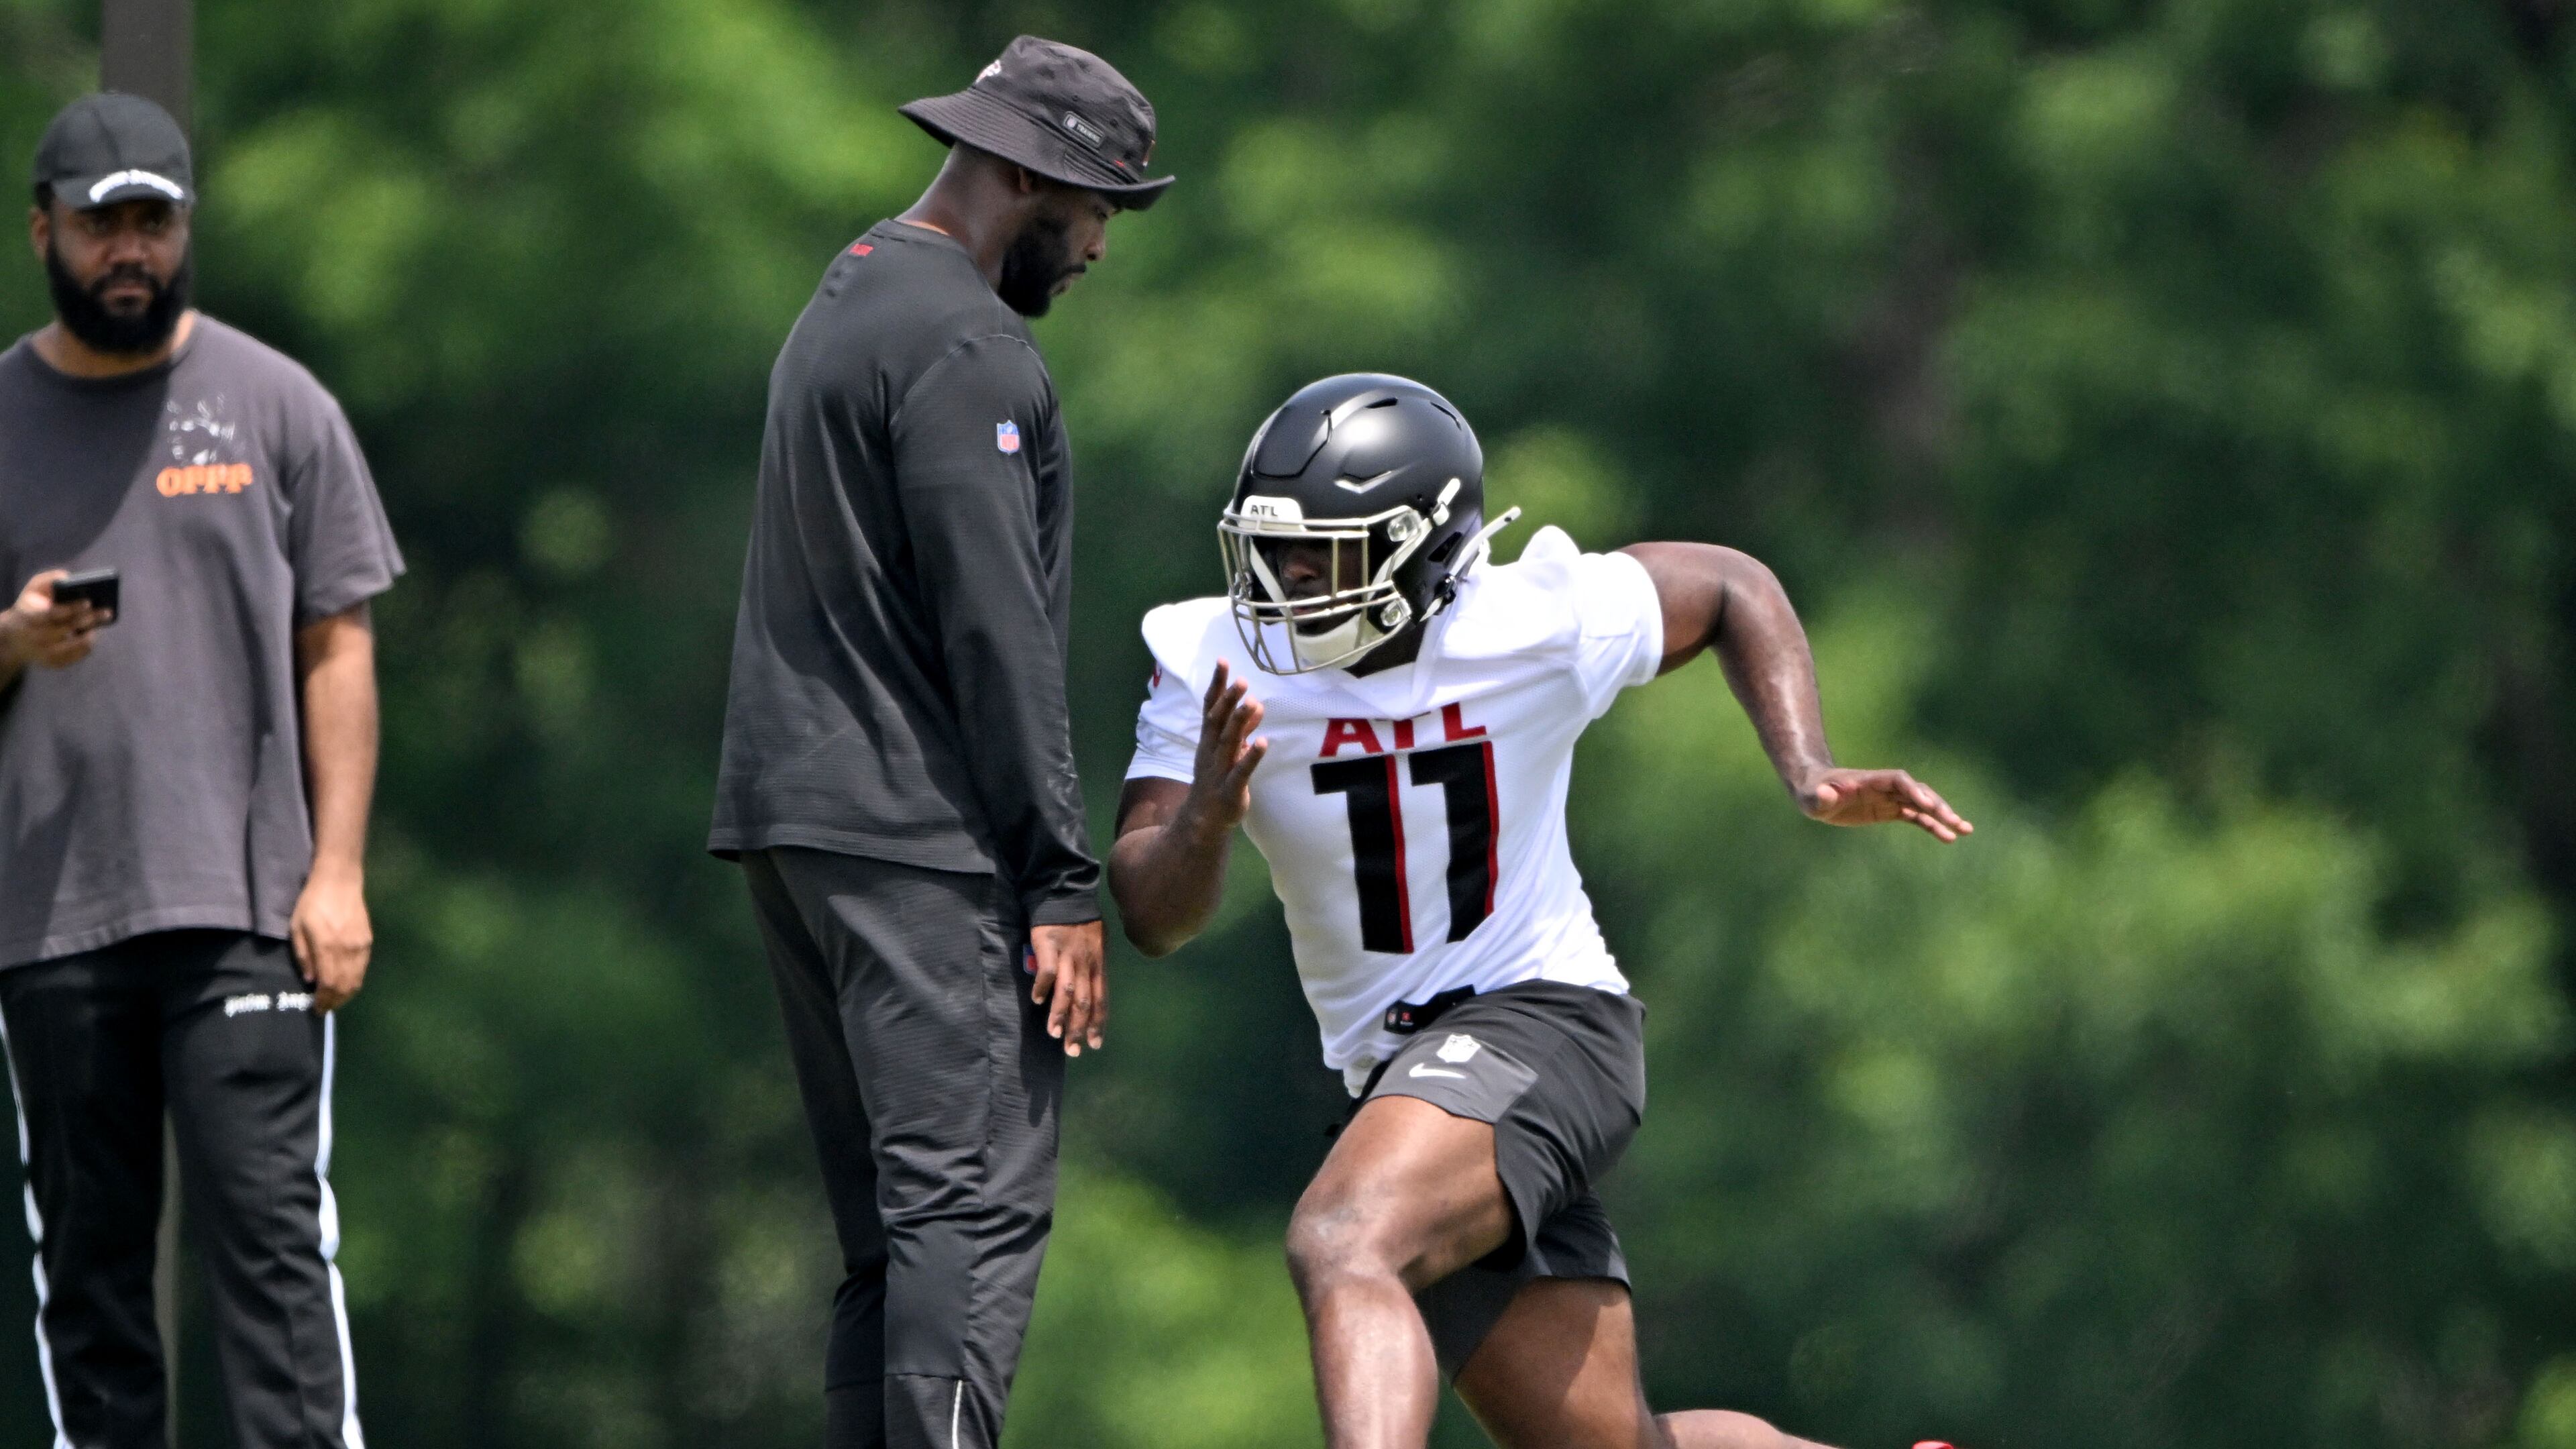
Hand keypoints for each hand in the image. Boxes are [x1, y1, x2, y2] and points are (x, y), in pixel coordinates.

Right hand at [0, 570, 108, 670]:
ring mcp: (44, 653)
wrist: (15, 638)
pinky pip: (76, 656)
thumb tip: (68, 578)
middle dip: (89, 619)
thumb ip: (48, 580)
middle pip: (67, 628)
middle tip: (107, 612)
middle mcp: (34, 637)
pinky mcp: (53, 663)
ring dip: (90, 633)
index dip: (71, 608)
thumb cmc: (30, 608)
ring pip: (75, 645)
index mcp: (28, 616)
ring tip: (100, 623)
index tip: (89, 601)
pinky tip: (91, 634)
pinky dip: (87, 645)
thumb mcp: (32, 590)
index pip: (51, 613)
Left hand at [290, 865, 372, 1011]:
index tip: (316, 1009)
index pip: (328, 984)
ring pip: (357, 980)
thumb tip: (310, 979)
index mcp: (327, 947)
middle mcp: (347, 951)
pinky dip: (355, 981)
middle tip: (325, 1008)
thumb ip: (303, 955)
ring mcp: (360, 947)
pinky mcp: (367, 942)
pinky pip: (363, 969)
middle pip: (345, 986)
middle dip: (335, 1001)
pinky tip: (346, 983)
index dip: (323, 1000)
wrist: (340, 882)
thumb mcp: (297, 927)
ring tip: (335, 999)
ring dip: (346, 994)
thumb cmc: (312, 902)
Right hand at [1031, 919, 1105, 1055]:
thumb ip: (1093, 969)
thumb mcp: (1096, 946)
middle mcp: (1086, 963)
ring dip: (1061, 1014)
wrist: (1065, 894)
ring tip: (1055, 1034)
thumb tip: (1089, 994)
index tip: (1094, 1044)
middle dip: (1079, 1028)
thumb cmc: (1080, 922)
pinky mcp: (1049, 946)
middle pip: (1085, 1001)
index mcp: (1098, 964)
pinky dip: (1043, 987)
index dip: (1098, 1023)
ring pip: (1067, 991)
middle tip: (1072, 1050)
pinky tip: (1036, 1001)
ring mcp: (1068, 955)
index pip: (1101, 999)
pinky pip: (1048, 971)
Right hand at [1186, 660, 1267, 832]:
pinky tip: (1264, 743)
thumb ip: (1242, 729)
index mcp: (1208, 739)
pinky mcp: (1230, 789)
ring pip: (1228, 743)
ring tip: (1252, 703)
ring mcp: (1219, 770)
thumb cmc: (1218, 779)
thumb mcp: (1228, 750)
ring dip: (1239, 723)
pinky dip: (1251, 757)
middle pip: (1218, 722)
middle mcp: (1211, 750)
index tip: (1222, 661)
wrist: (1203, 818)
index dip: (1217, 685)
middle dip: (1228, 700)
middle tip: (1241, 681)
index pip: (1211, 707)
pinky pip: (1241, 771)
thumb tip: (1255, 706)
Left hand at [1799, 768, 1973, 841]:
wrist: (1815, 791)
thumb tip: (1827, 795)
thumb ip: (1818, 797)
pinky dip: (1932, 826)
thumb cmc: (1811, 793)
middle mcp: (1885, 787)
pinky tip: (1949, 838)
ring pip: (1923, 805)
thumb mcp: (1810, 798)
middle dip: (1937, 806)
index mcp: (1870, 780)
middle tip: (1955, 821)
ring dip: (1943, 816)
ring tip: (1964, 830)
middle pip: (1918, 792)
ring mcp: (1890, 799)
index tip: (1926, 805)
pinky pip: (1916, 817)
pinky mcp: (1890, 811)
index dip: (1913, 790)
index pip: (1899, 780)